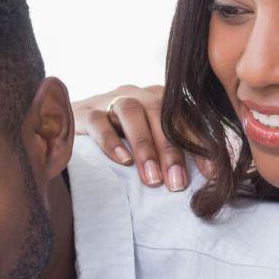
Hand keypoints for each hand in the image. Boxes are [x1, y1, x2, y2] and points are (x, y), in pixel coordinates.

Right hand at [72, 84, 203, 192]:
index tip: (210, 174)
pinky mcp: (84, 112)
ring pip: (131, 113)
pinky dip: (111, 141)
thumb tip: (209, 176)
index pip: (185, 117)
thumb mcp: (150, 138)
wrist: (67, 119)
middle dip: (171, 151)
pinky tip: (123, 161)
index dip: (199, 143)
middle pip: (160, 114)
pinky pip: (99, 122)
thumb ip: (174, 148)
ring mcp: (110, 100)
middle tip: (177, 184)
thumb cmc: (119, 137)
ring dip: (145, 147)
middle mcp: (138, 94)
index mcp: (160, 98)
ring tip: (152, 180)